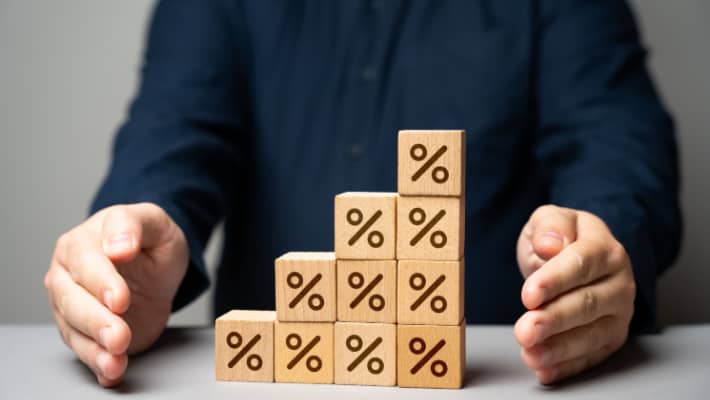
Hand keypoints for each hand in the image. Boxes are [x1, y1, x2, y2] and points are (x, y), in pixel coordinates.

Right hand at [44, 203, 188, 386]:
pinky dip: (97, 363)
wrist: (156, 264)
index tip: (120, 299)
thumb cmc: (150, 240)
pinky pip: (86, 349)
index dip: (102, 283)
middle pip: (73, 301)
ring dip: (94, 348)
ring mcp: (72, 306)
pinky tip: (111, 370)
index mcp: (81, 243)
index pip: (86, 264)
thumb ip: (134, 226)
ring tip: (116, 359)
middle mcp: (68, 276)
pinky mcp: (86, 332)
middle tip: (119, 336)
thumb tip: (119, 245)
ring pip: (74, 330)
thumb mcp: (153, 221)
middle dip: (96, 321)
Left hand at [514, 205, 635, 383]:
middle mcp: (620, 283)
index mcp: (605, 249)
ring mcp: (619, 314)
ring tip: (531, 354)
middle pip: (586, 303)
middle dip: (554, 320)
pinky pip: (591, 356)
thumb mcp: (551, 219)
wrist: (582, 255)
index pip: (581, 264)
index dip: (554, 281)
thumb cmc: (562, 238)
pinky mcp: (611, 338)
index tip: (529, 295)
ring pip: (591, 335)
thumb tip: (550, 243)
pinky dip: (567, 366)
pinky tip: (545, 370)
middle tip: (525, 330)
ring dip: (559, 348)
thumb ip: (550, 226)